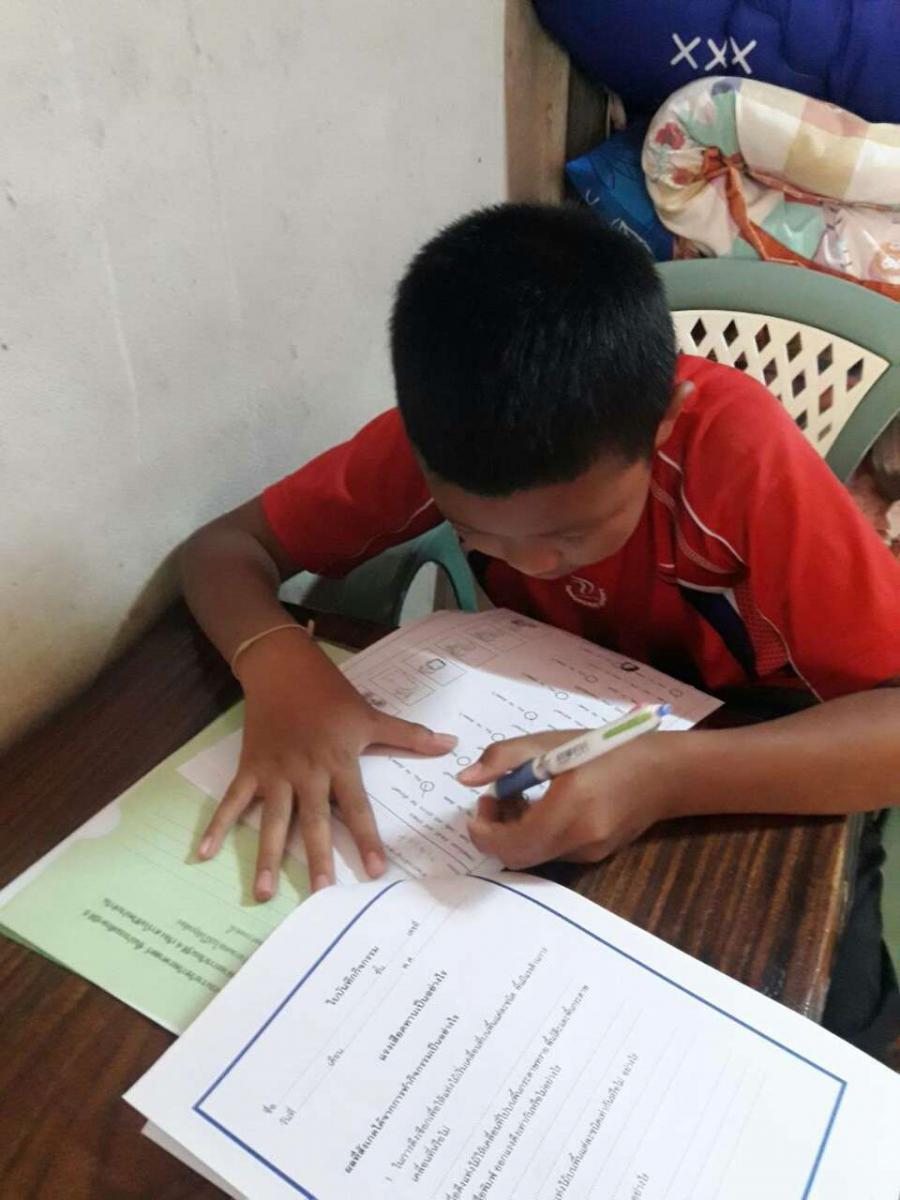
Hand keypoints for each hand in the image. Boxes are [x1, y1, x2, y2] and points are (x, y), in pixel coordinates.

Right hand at [197, 638, 455, 899]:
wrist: (283, 668)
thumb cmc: (331, 694)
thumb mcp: (371, 715)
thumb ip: (408, 736)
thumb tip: (451, 744)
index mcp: (338, 761)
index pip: (356, 807)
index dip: (365, 839)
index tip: (374, 871)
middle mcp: (306, 771)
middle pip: (313, 821)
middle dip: (316, 858)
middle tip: (320, 896)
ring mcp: (274, 771)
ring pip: (272, 819)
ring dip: (266, 855)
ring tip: (263, 893)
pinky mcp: (250, 767)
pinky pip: (232, 800)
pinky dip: (217, 825)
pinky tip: (204, 853)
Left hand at [457, 729, 678, 869]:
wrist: (664, 772)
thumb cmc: (607, 748)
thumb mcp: (552, 743)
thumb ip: (504, 758)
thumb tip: (466, 779)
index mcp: (570, 808)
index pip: (511, 843)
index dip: (484, 831)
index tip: (478, 805)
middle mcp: (580, 839)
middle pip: (518, 857)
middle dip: (495, 833)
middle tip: (491, 800)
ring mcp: (590, 853)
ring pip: (534, 857)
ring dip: (514, 833)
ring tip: (516, 798)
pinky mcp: (596, 856)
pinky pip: (553, 852)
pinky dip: (536, 835)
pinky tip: (541, 807)